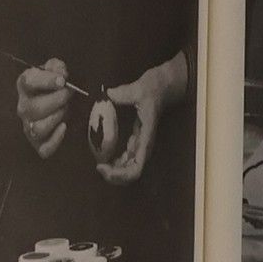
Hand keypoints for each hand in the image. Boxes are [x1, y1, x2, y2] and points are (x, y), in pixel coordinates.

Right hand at [16, 58, 68, 157]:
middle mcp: (24, 107)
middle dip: (57, 100)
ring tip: (66, 110)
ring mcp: (29, 127)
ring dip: (56, 118)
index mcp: (25, 85)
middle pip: (34, 108)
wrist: (62, 105)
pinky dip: (56, 139)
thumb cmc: (57, 87)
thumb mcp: (57, 71)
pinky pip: (45, 149)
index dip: (46, 81)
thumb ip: (57, 67)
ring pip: (38, 128)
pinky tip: (64, 127)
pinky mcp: (39, 144)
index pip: (28, 82)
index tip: (62, 81)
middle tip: (69, 95)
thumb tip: (61, 74)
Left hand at [95, 50, 188, 185]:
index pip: (136, 166)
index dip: (120, 173)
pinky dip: (115, 162)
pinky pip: (125, 158)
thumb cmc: (154, 88)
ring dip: (115, 171)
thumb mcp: (140, 89)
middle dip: (115, 176)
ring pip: (128, 168)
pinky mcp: (136, 140)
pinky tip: (103, 157)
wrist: (164, 85)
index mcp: (146, 137)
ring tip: (100, 165)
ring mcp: (140, 144)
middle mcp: (144, 145)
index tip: (103, 166)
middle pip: (132, 173)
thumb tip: (107, 95)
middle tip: (99, 167)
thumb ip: (124, 93)